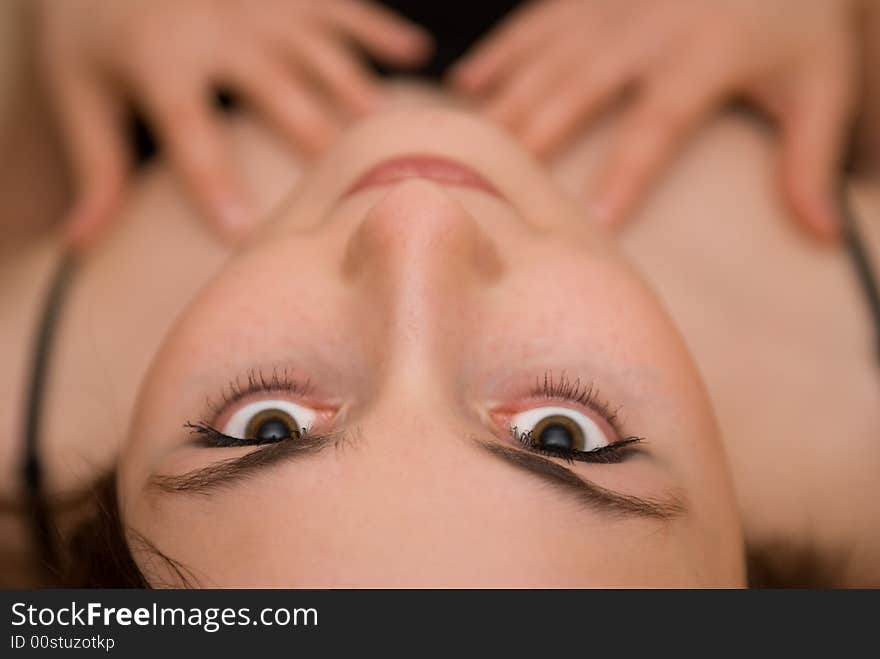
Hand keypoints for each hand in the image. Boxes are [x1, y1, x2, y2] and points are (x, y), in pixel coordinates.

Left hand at [35, 0, 430, 245]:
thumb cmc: (94, 32)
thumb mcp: (78, 93)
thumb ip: (95, 166)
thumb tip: (82, 243)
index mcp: (162, 59)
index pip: (190, 131)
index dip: (215, 184)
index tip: (244, 237)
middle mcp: (220, 27)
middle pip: (276, 90)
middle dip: (313, 137)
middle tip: (350, 190)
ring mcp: (261, 6)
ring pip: (320, 52)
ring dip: (357, 92)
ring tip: (391, 134)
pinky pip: (342, 10)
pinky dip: (381, 30)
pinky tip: (417, 54)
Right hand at [451, 0, 859, 238]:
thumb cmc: (798, 22)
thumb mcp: (821, 84)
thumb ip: (812, 158)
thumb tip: (823, 236)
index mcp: (703, 55)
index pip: (656, 124)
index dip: (625, 173)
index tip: (592, 221)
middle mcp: (645, 28)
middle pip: (577, 90)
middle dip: (532, 138)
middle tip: (488, 188)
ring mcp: (610, 6)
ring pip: (544, 59)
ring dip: (502, 103)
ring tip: (461, 147)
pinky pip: (533, 22)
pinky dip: (497, 53)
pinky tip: (464, 85)